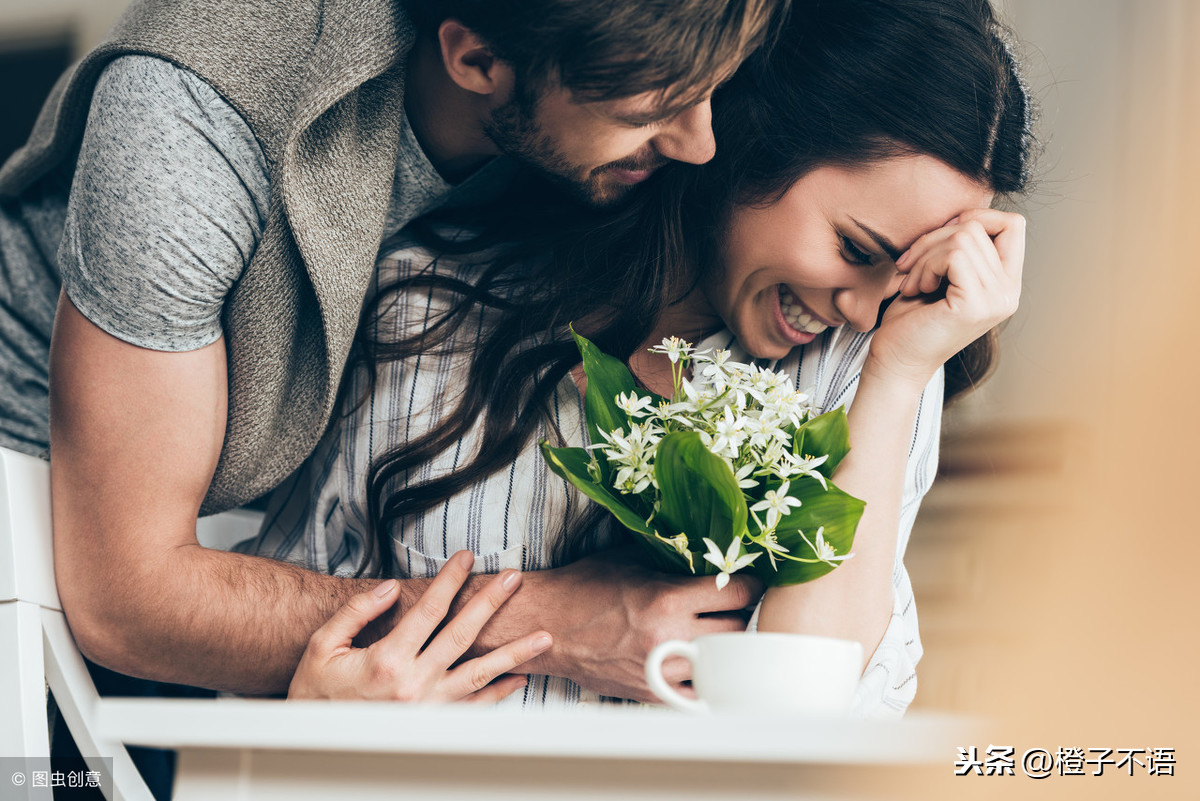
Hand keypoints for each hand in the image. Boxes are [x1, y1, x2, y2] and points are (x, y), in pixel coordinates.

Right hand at [288, 551, 551, 701]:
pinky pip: (474, 708)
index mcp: (387, 660)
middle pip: (462, 635)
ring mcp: (427, 707)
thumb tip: (392, 588)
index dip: (450, 580)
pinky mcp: (433, 724)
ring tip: (543, 635)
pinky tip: (521, 677)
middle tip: (514, 579)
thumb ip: (357, 613)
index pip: (429, 610)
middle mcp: (413, 684)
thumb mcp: (322, 646)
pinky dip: (500, 693)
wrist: (313, 741)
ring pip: (480, 674)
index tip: (468, 557)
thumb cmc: (314, 692)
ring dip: (514, 653)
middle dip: (491, 603)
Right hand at [519, 548, 762, 702]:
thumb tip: (709, 552)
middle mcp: (670, 638)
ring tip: (715, 630)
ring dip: (723, 646)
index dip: (750, 583)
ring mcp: (662, 671)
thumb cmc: (585, 587)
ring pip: (721, 663)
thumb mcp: (631, 559)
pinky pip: (697, 692)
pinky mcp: (652, 693)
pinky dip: (704, 676)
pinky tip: (699, 660)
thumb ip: (673, 559)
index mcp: (667, 600)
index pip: (738, 594)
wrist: (547, 625)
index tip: (748, 580)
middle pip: (737, 630)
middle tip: (733, 604)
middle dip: (740, 614)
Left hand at [873, 208, 1024, 387]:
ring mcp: (996, 300)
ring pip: (963, 238)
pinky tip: (916, 289)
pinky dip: (926, 265)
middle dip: (934, 239)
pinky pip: (954, 255)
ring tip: (913, 283)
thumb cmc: (911, 318)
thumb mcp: (941, 273)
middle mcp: (1009, 292)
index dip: (975, 218)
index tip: (939, 240)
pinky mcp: (975, 305)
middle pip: (978, 226)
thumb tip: (963, 214)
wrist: (895, 360)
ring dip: (925, 255)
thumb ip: (959, 246)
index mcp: (1005, 283)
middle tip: (910, 267)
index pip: (1013, 224)